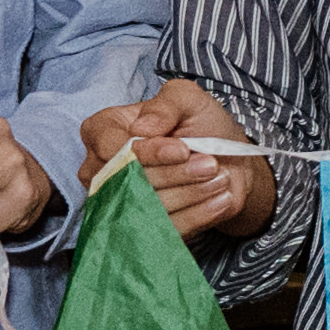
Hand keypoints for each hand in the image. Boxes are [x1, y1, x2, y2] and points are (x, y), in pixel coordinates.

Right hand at [82, 79, 257, 238]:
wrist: (228, 163)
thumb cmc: (201, 125)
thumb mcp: (188, 100)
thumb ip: (166, 104)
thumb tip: (141, 128)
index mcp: (102, 131)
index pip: (112, 148)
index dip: (148, 152)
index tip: (182, 150)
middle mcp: (101, 169)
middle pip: (127, 181)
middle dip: (174, 173)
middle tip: (210, 164)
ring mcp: (118, 202)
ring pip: (147, 206)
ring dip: (190, 192)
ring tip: (218, 178)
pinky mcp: (143, 228)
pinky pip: (164, 229)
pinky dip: (197, 214)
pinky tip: (218, 198)